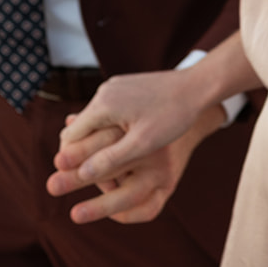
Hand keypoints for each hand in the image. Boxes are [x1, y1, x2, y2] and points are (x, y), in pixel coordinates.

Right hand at [47, 69, 225, 224]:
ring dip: (96, 140)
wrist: (197, 85)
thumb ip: (110, 160)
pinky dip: (109, 128)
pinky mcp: (125, 86)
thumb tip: (80, 173)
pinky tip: (123, 144)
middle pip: (78, 128)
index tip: (77, 181)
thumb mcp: (142, 144)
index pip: (69, 137)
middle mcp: (104, 92)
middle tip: (93, 178)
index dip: (70, 160)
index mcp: (103, 106)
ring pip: (93, 120)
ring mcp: (114, 87)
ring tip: (109, 165)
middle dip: (82, 152)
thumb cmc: (172, 117)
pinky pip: (107, 111)